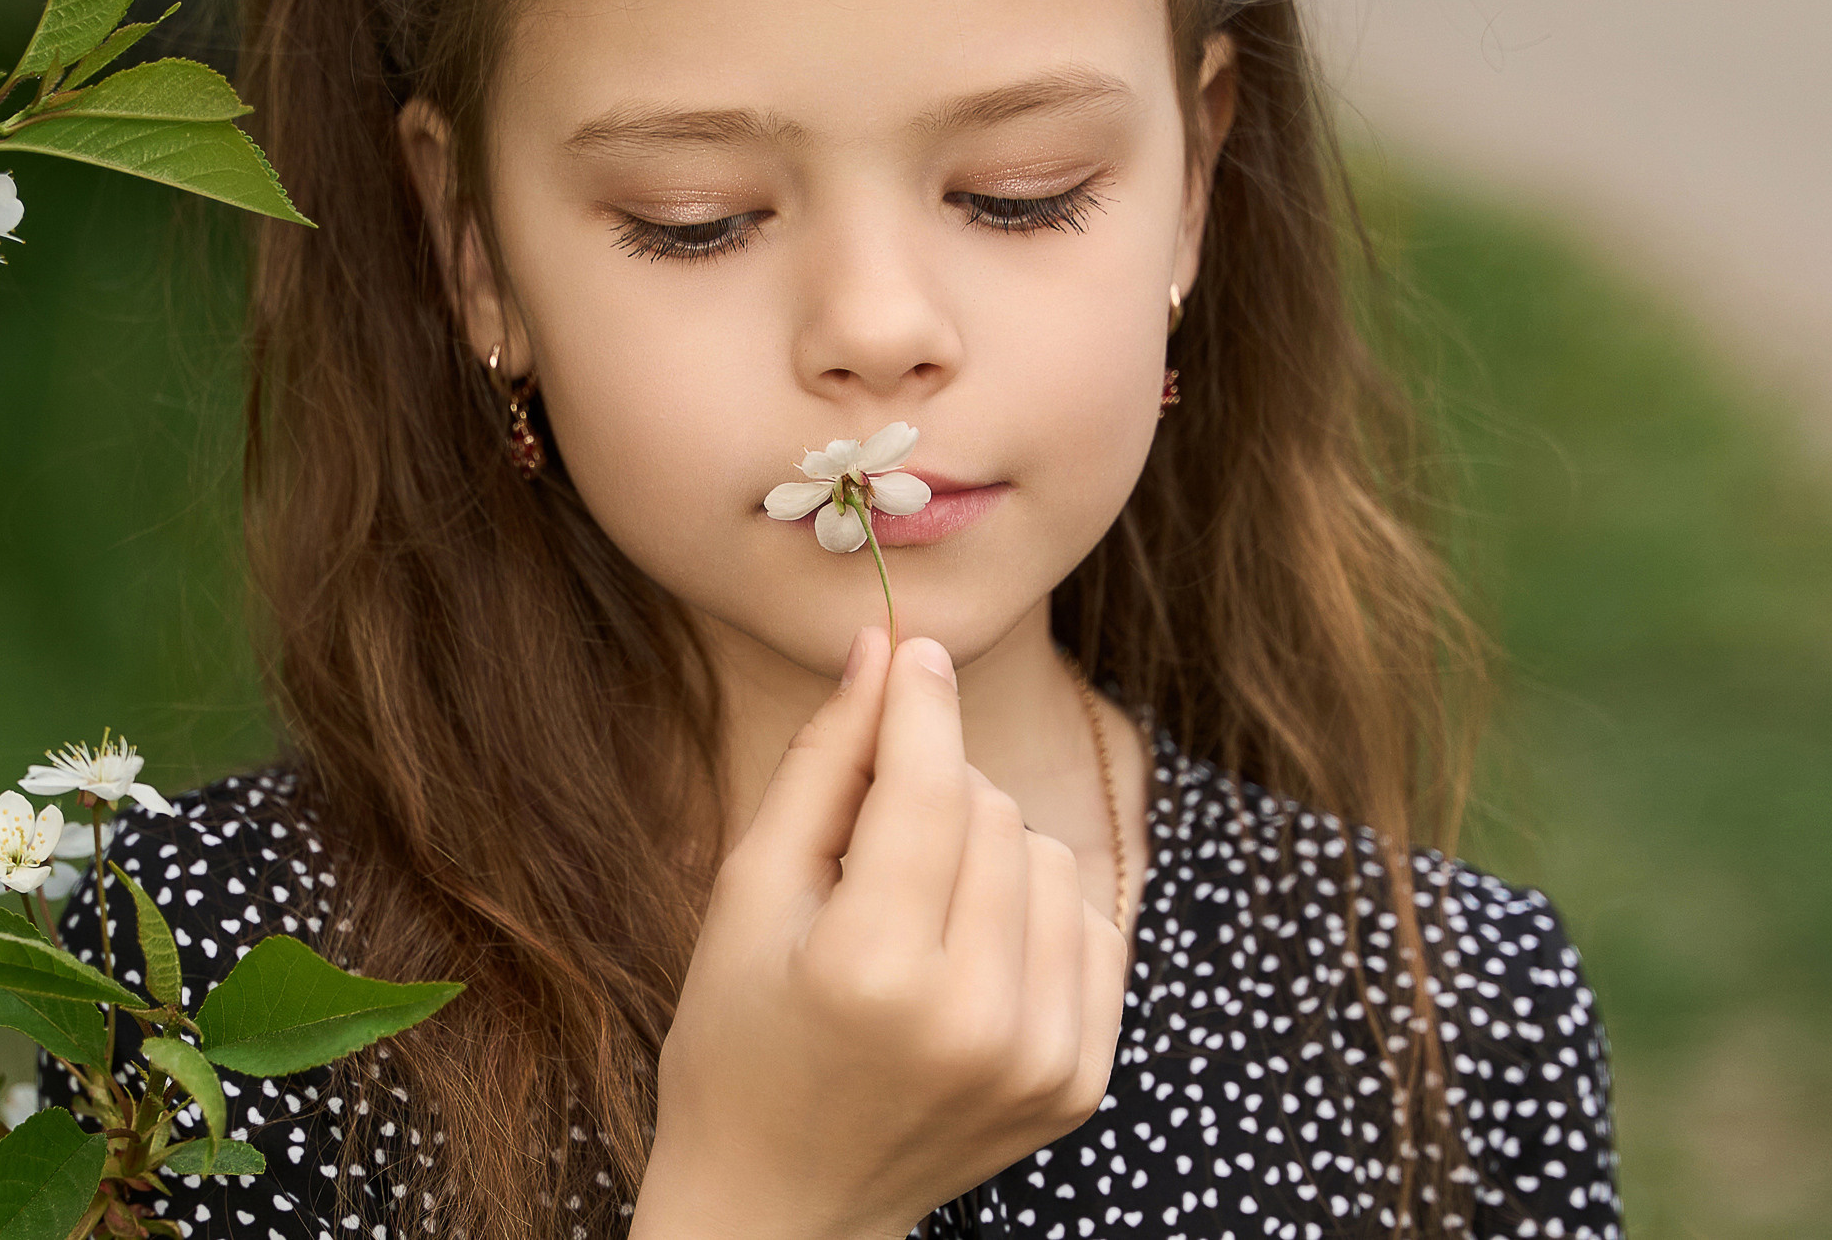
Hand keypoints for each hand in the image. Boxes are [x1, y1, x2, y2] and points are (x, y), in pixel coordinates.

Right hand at [631, 627, 1125, 1239]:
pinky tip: (971, 949)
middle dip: (935, 795)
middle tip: (870, 846)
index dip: (921, 703)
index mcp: (870, 972)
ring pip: (1049, 859)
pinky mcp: (1080, 1082)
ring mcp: (1038, 1059)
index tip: (911, 647)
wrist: (783, 1203)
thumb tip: (884, 648)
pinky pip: (1092, 926)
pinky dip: (1036, 913)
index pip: (931, 788)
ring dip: (990, 852)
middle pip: (992, 813)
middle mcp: (972, 1020)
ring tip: (918, 907)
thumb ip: (822, 764)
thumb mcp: (748, 893)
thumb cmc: (739, 1038)